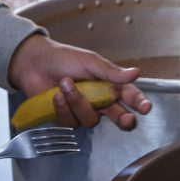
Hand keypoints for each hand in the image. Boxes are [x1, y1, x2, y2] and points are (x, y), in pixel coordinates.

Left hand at [8, 35, 151, 129]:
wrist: (33, 63)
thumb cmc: (63, 58)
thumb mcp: (90, 61)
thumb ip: (112, 72)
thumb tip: (136, 72)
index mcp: (109, 84)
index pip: (129, 96)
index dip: (140, 103)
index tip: (146, 108)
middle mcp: (99, 100)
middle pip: (118, 117)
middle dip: (124, 119)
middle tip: (126, 119)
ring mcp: (83, 110)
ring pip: (91, 119)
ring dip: (78, 102)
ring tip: (65, 84)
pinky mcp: (66, 118)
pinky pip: (71, 122)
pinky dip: (62, 108)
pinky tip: (55, 96)